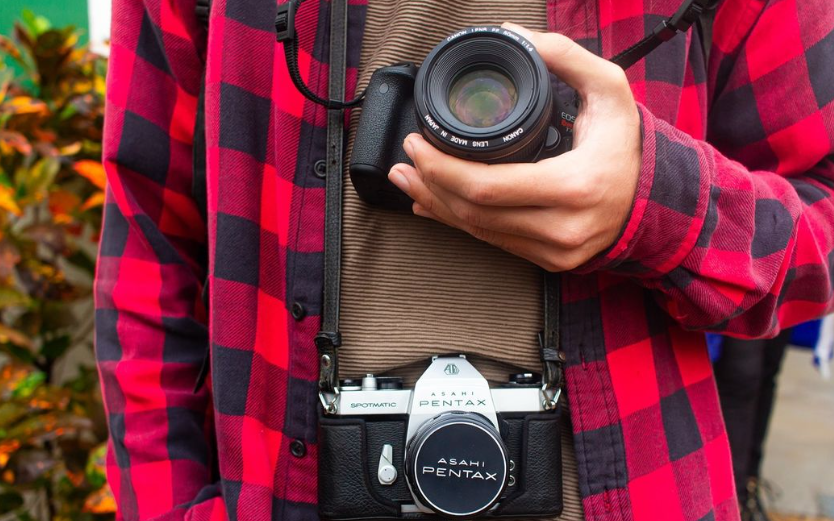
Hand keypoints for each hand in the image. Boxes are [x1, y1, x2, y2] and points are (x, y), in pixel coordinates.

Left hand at [387, 22, 641, 271]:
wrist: (657, 200)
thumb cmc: (628, 144)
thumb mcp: (608, 89)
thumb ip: (563, 55)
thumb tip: (512, 34)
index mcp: (576, 186)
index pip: (487, 187)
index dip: (441, 168)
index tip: (418, 143)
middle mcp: (564, 227)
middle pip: (475, 214)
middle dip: (429, 186)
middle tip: (405, 161)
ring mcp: (556, 251)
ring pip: (479, 233)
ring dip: (437, 206)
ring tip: (408, 180)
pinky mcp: (550, 262)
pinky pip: (493, 244)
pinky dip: (460, 222)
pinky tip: (435, 205)